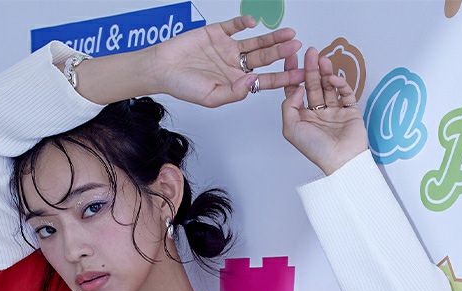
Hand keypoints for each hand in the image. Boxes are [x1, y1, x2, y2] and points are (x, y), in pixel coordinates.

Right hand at [152, 15, 305, 107]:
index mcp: (236, 83)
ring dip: (272, 38)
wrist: (162, 68)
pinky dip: (243, 23)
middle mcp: (235, 65)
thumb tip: (253, 81)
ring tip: (289, 34)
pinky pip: (233, 26)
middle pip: (264, 58)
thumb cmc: (183, 87)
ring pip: (255, 42)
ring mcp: (227, 48)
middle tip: (298, 48)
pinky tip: (254, 22)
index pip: (265, 80)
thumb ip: (234, 92)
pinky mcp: (216, 33)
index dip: (283, 78)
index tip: (299, 76)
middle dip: (282, 54)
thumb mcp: (211, 97)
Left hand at [281, 47, 368, 174]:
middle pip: (313, 85)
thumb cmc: (316, 149)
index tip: (292, 59)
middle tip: (311, 52)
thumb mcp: (291, 128)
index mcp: (302, 118)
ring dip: (325, 72)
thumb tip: (297, 88)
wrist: (341, 160)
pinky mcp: (350, 110)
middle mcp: (317, 113)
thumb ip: (289, 106)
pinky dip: (340, 84)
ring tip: (322, 59)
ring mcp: (334, 111)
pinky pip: (345, 92)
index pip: (296, 91)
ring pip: (328, 86)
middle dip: (311, 68)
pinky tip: (333, 79)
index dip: (294, 75)